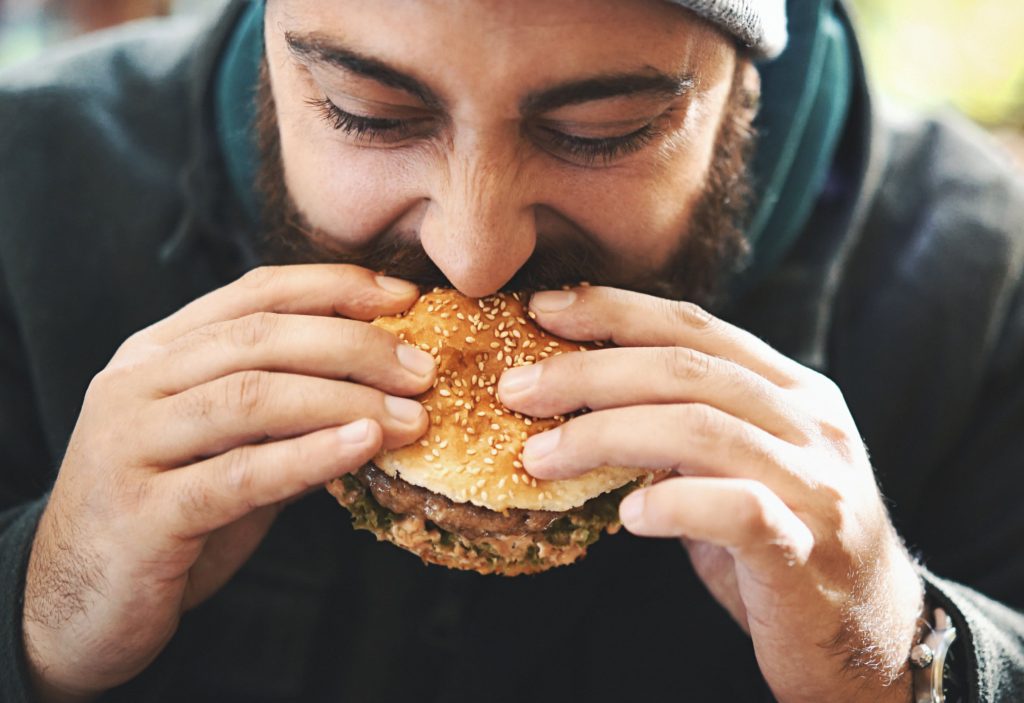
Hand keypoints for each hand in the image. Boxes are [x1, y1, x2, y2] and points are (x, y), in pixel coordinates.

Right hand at [23, 265, 434, 701]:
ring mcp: (130, 444)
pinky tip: (362, 448)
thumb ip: (284, 415)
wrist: (73, 603)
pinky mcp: (140, 512)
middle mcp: (136, 384)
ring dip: (345, 401)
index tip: (404, 298)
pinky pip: (237, 475)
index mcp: (156, 354)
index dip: (335, 287)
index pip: (253, 293)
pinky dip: (307, 457)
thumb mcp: (226, 448)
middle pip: (259, 338)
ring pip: (251, 397)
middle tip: (423, 369)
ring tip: (412, 416)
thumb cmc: (166, 516)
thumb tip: (384, 390)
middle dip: (354, 345)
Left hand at [499, 286, 923, 702]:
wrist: (869, 634)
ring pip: (700, 430)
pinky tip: (628, 516)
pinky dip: (672, 504)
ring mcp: (816, 485)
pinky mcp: (810, 551)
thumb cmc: (783, 541)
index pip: (694, 326)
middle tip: (516, 388)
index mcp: (792, 389)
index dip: (613, 310)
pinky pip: (736, 510)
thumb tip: (578, 397)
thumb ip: (681, 427)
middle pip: (685, 370)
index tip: (542, 308)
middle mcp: (811, 424)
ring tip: (540, 456)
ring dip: (604, 436)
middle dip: (588, 371)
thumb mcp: (736, 466)